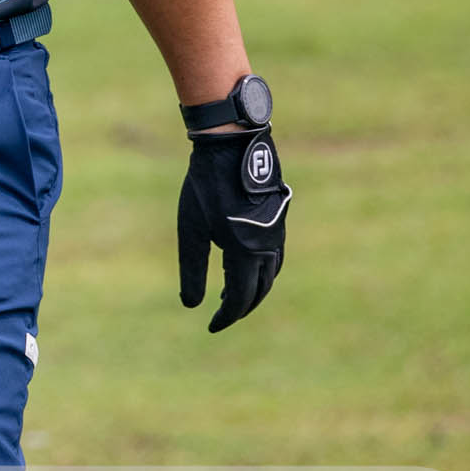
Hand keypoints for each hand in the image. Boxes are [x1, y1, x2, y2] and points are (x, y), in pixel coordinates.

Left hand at [177, 129, 289, 331]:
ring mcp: (277, 232)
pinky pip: (274, 256)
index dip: (226, 316)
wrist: (232, 143)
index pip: (240, 298)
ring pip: (270, 274)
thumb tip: (191, 305)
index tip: (211, 327)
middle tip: (222, 314)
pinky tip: (246, 265)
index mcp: (245, 252)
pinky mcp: (278, 219)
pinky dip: (261, 270)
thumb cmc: (206, 184)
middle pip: (259, 290)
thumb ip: (192, 268)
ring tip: (232, 294)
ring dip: (253, 289)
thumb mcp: (191, 228)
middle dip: (241, 306)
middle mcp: (268, 246)